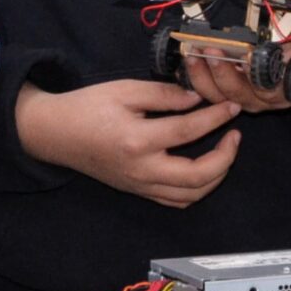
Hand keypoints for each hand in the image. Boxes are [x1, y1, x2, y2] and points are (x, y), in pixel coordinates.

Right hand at [14, 80, 242, 207]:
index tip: (232, 106)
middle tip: (235, 135)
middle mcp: (142, 170)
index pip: (188, 130)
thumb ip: (163, 94)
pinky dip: (196, 189)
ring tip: (224, 152)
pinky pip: (175, 201)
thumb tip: (197, 99)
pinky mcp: (138, 191)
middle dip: (225, 158)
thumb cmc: (87, 107)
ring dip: (215, 176)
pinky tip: (203, 169)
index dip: (216, 117)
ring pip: (190, 195)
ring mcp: (140, 185)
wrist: (56, 134)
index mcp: (138, 140)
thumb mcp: (124, 90)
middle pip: (198, 177)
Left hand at [180, 25, 290, 111]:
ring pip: (220, 98)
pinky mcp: (234, 95)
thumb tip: (290, 23)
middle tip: (209, 49)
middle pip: (238, 95)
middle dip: (221, 73)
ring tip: (192, 54)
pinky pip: (212, 94)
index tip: (243, 55)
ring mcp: (248, 101)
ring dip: (203, 78)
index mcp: (287, 89)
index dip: (253, 74)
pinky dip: (197, 80)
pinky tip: (187, 63)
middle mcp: (266, 101)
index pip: (268, 87)